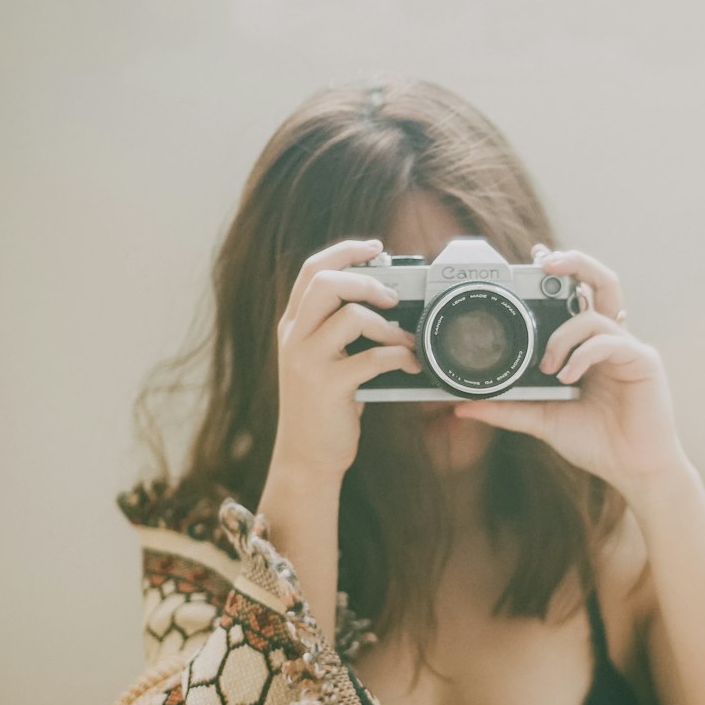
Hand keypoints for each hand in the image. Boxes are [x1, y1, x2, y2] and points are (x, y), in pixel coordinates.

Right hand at [267, 238, 420, 485]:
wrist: (306, 457)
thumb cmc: (324, 408)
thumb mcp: (321, 361)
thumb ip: (337, 330)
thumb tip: (385, 301)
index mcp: (293, 326)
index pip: (311, 270)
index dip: (344, 251)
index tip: (375, 247)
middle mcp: (294, 338)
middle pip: (325, 282)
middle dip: (366, 280)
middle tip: (392, 297)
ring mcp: (308, 361)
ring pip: (349, 316)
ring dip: (388, 324)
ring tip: (405, 340)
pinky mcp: (327, 386)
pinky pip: (371, 358)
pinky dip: (399, 357)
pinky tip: (411, 364)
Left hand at [453, 245, 688, 495]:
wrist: (631, 470)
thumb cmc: (596, 442)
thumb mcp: (542, 420)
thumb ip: (507, 408)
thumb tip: (462, 405)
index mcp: (588, 346)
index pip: (576, 298)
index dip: (561, 273)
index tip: (535, 259)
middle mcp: (609, 339)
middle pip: (601, 282)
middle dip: (575, 263)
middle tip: (546, 261)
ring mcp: (627, 347)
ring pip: (596, 311)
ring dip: (564, 334)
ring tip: (548, 365)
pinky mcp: (642, 361)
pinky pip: (610, 340)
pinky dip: (583, 354)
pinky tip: (568, 376)